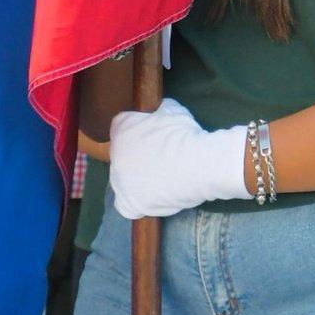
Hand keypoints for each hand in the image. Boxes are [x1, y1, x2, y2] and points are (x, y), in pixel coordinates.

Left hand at [109, 99, 251, 218]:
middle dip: (136, 155)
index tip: (152, 136)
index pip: (121, 127)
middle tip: (158, 158)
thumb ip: (155, 112)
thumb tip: (155, 113)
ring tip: (161, 179)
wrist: (199, 163)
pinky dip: (137, 202)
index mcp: (121, 128)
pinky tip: (152, 198)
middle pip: (121, 155)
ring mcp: (120, 181)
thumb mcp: (170, 109)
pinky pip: (127, 205)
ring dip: (137, 178)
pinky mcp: (129, 203)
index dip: (137, 131)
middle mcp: (114, 154)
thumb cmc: (187, 134)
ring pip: (123, 179)